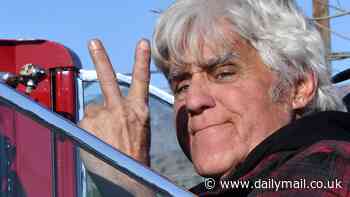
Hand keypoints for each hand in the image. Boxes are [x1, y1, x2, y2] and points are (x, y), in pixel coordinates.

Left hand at [79, 39, 150, 165]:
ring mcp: (105, 115)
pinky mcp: (89, 123)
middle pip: (108, 78)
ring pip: (92, 110)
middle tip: (94, 42)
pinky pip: (84, 122)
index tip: (142, 43)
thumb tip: (104, 108)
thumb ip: (125, 115)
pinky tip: (96, 142)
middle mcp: (122, 109)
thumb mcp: (139, 131)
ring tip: (104, 138)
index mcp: (139, 111)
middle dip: (101, 57)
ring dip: (95, 121)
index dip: (141, 60)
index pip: (141, 80)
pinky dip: (88, 131)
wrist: (128, 177)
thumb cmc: (134, 156)